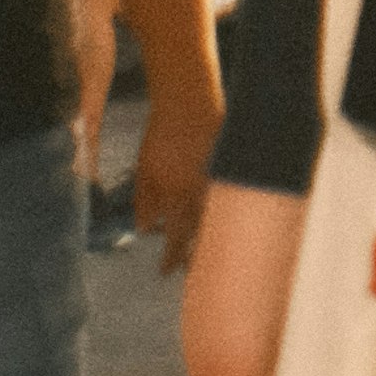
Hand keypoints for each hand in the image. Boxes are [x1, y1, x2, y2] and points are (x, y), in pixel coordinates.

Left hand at [129, 98, 218, 274]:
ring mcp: (220, 184)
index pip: (177, 240)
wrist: (191, 102)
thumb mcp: (144, 170)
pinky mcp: (231, 171)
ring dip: (208, 238)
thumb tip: (146, 228)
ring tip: (203, 252)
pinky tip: (215, 218)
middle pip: (201, 236)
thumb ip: (145, 201)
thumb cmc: (162, 135)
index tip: (166, 273)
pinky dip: (218, 214)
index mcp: (180, 199)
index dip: (172, 259)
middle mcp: (203, 197)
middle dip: (195, 255)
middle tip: (191, 271)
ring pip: (216, 221)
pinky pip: (225, 201)